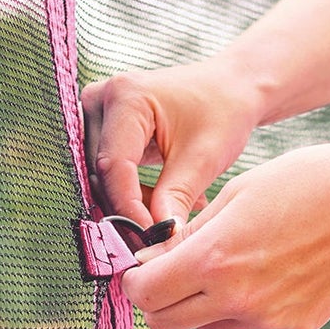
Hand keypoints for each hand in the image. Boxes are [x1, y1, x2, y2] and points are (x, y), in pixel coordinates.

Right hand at [81, 55, 263, 229]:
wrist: (231, 88)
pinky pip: (109, 172)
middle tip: (163, 235)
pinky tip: (166, 200)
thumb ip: (176, 198)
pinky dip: (134, 193)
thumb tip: (160, 239)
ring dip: (134, 203)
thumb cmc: (223, 111)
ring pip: (103, 177)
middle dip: (130, 210)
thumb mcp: (203, 158)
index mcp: (126, 97)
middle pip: (102, 173)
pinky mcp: (104, 127)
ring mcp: (99, 112)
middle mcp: (102, 99)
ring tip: (175, 212)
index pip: (113, 166)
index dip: (128, 208)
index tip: (151, 239)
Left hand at [121, 137, 329, 328]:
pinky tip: (271, 268)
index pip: (144, 293)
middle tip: (171, 271)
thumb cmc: (306, 181)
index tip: (143, 266)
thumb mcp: (235, 194)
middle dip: (159, 298)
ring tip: (230, 262)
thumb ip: (188, 236)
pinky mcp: (295, 325)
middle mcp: (238, 299)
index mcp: (214, 260)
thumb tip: (150, 263)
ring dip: (200, 303)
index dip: (135, 280)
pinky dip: (244, 303)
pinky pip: (249, 323)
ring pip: (206, 325)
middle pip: (165, 322)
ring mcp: (269, 319)